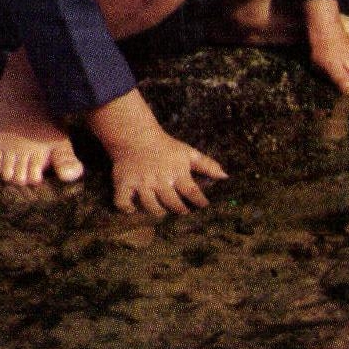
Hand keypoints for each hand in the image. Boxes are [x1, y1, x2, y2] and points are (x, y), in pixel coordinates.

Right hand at [86, 89, 226, 215]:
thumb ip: (207, 165)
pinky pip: (122, 202)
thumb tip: (225, 176)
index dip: (199, 201)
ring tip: (162, 212)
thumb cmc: (166, 147)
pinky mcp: (124, 184)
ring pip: (150, 206)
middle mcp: (160, 178)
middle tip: (182, 212)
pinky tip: (132, 210)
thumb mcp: (188, 153)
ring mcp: (142, 182)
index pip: (192, 191)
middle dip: (179, 210)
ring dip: (157, 212)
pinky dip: (126, 209)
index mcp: (177, 171)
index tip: (203, 207)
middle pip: (172, 202)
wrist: (137, 136)